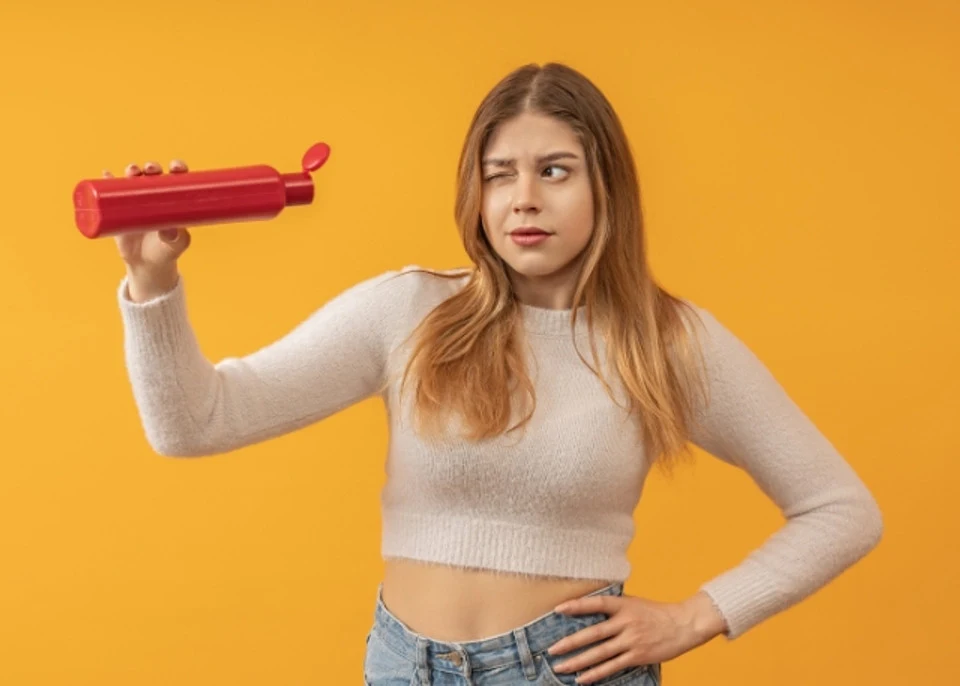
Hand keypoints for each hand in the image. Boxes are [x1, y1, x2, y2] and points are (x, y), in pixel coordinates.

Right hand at [103, 159, 191, 300]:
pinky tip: (107, 174)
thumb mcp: (176, 246)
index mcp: (174, 199)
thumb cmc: (167, 251)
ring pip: (133, 180)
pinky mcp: (119, 209)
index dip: (178, 168)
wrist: (147, 264)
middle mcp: (155, 196)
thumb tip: (169, 230)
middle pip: (153, 174)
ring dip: (132, 170)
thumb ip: (176, 239)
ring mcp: (135, 201)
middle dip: (152, 167)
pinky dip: (108, 181)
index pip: (177, 178)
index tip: (175, 168)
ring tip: (132, 171)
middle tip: (150, 170)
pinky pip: (111, 192)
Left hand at [546, 591, 726, 684]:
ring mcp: (632, 640)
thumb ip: (613, 607)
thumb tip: (588, 608)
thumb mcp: (633, 603)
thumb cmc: (655, 613)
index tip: (558, 610)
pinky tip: (581, 679)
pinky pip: (612, 667)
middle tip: (552, 650)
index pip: (596, 603)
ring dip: (578, 662)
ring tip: (560, 667)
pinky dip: (595, 674)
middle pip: (593, 634)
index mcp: (623, 605)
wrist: (683, 625)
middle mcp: (626, 622)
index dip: (577, 606)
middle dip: (570, 643)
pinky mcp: (638, 656)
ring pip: (600, 653)